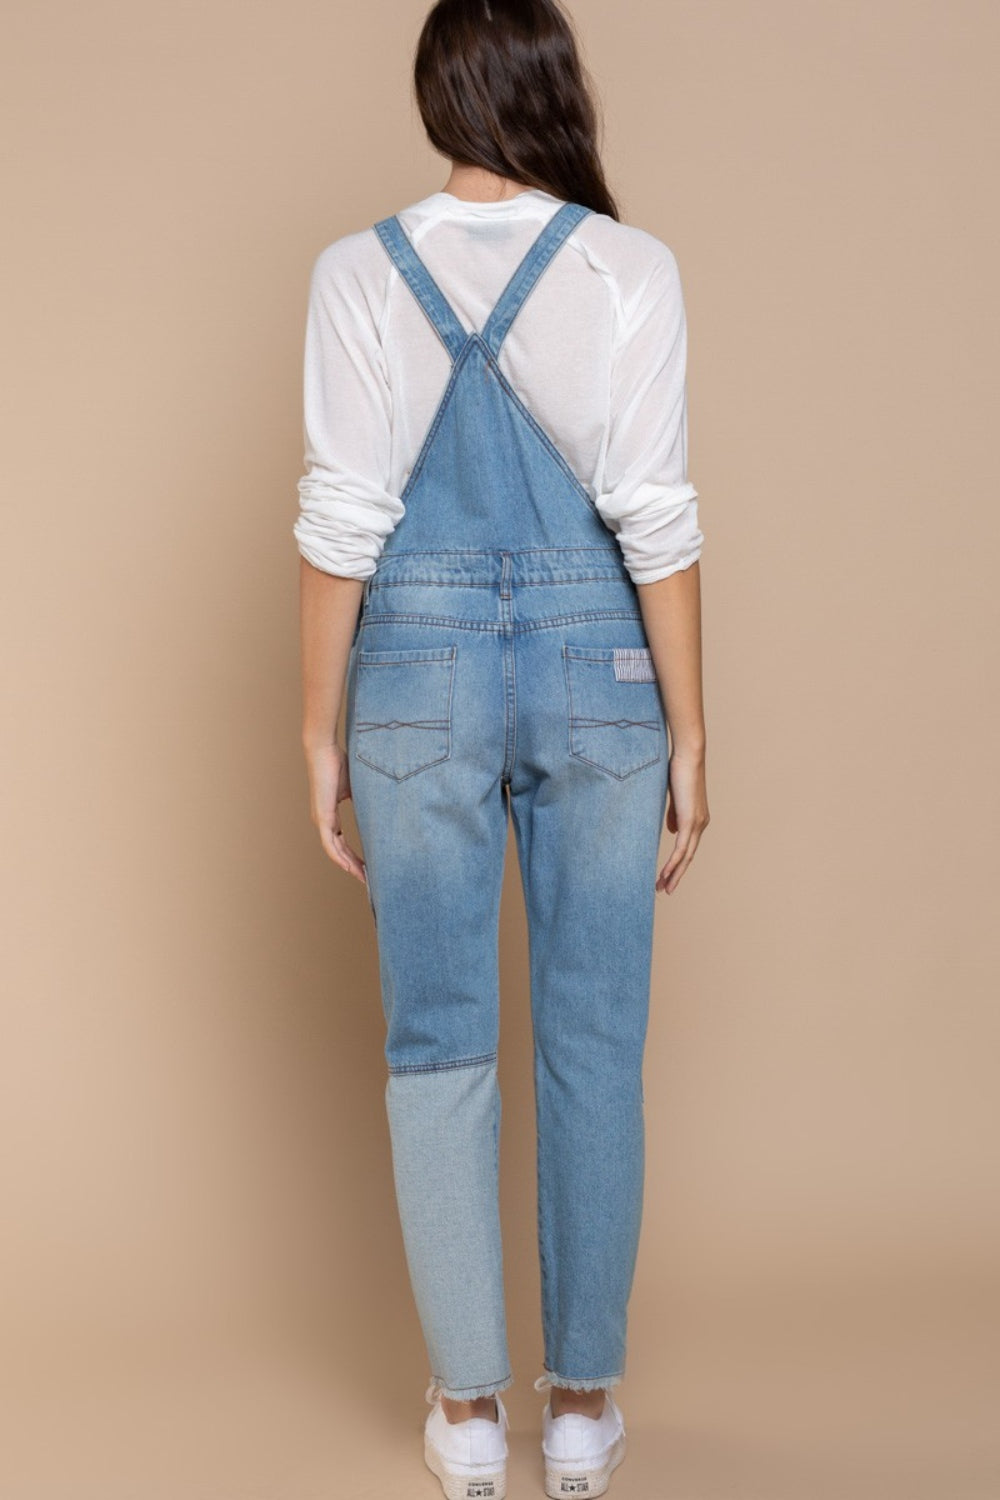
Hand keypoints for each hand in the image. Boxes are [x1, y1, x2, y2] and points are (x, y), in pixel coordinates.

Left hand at [304, 741, 367, 885]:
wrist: (324, 751)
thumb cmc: (339, 764)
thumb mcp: (356, 787)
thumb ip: (364, 800)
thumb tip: (381, 805)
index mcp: (330, 816)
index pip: (342, 842)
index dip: (354, 856)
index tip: (367, 866)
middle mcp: (323, 821)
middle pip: (339, 851)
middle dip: (354, 866)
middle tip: (368, 879)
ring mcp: (321, 821)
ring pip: (335, 852)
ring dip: (349, 866)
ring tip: (363, 877)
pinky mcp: (321, 818)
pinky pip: (330, 844)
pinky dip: (339, 857)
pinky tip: (349, 867)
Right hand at [656, 749, 709, 894]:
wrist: (688, 756)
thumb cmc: (679, 770)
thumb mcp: (675, 798)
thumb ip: (674, 815)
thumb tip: (672, 830)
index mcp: (698, 819)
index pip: (687, 847)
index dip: (678, 863)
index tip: (666, 875)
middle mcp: (701, 824)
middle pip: (688, 857)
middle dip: (676, 875)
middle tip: (664, 889)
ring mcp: (697, 824)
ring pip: (685, 857)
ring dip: (674, 874)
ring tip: (662, 887)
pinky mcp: (690, 821)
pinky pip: (681, 848)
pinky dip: (673, 864)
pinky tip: (665, 874)